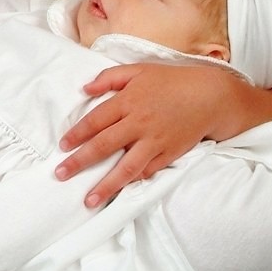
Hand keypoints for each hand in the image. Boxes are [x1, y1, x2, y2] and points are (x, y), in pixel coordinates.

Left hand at [55, 63, 271, 207]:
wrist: (211, 96)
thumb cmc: (172, 81)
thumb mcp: (140, 70)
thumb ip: (110, 78)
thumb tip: (84, 89)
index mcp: (128, 101)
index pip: (95, 120)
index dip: (77, 134)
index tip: (62, 146)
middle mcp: (138, 123)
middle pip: (103, 146)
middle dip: (79, 162)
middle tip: (60, 175)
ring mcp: (154, 142)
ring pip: (125, 167)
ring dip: (105, 185)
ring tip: (89, 200)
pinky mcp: (168, 155)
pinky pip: (147, 172)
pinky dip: (133, 182)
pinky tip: (119, 193)